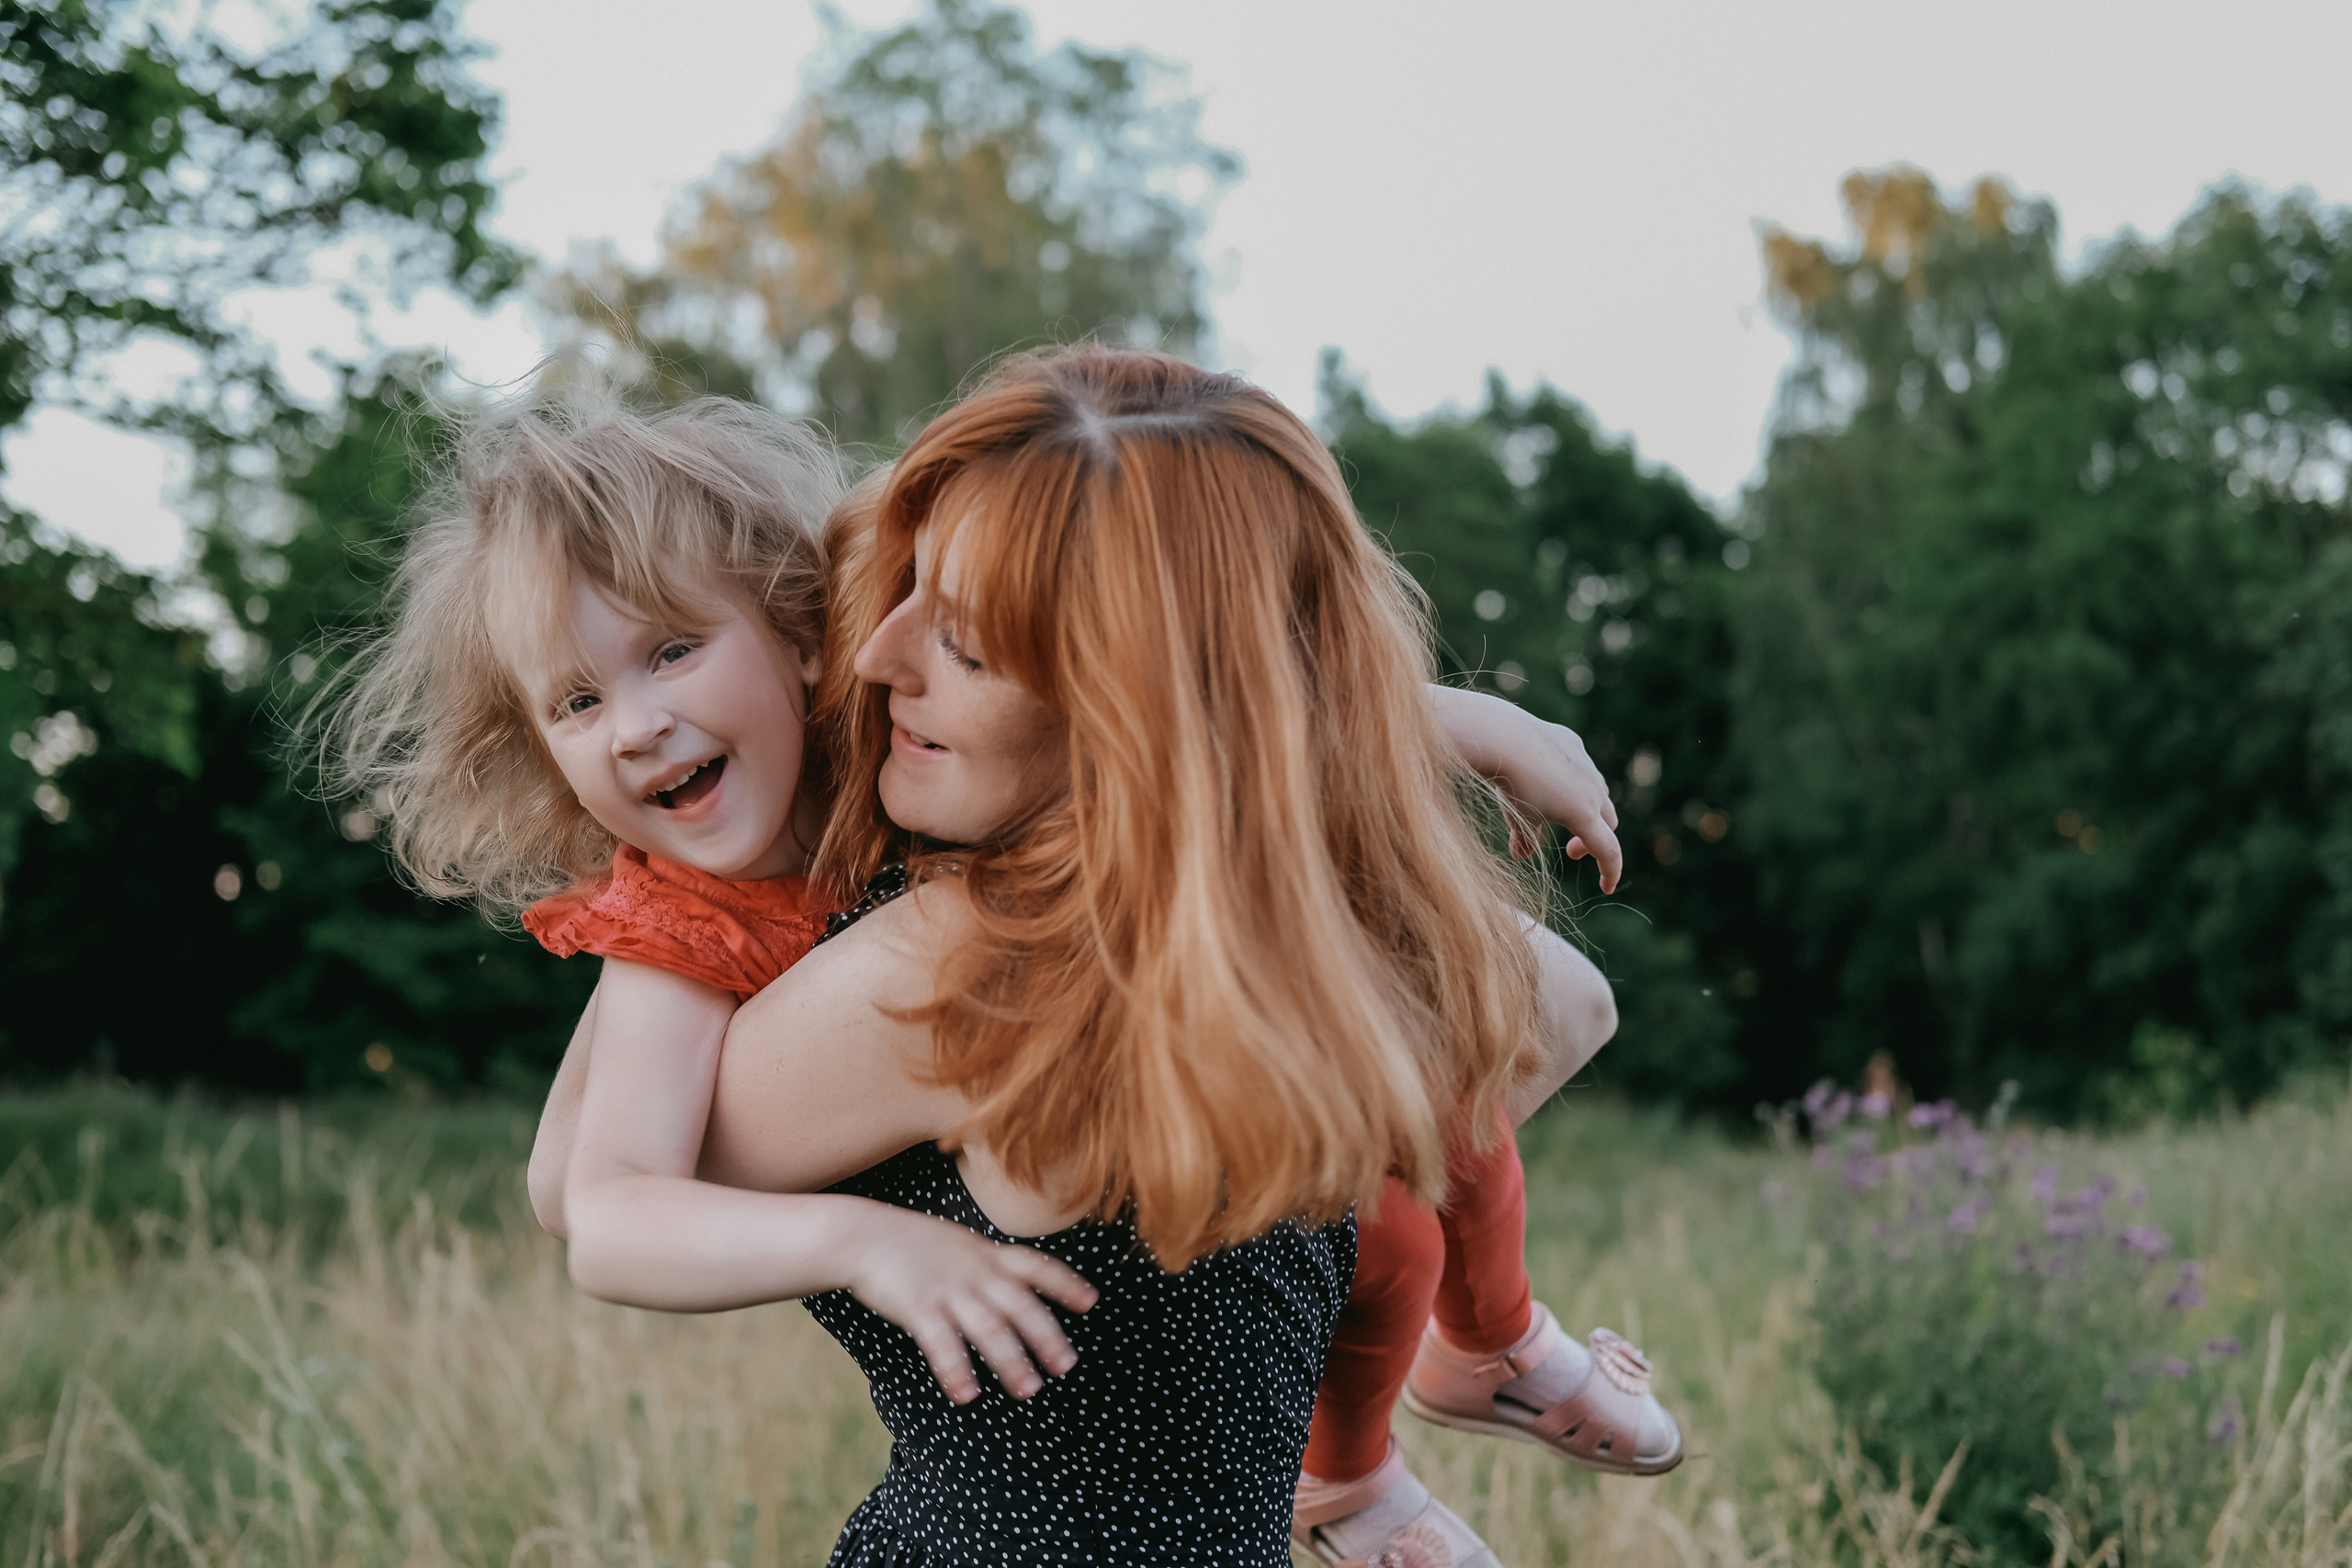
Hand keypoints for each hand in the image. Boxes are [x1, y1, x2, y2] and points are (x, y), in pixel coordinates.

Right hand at [847, 1205, 1099, 1402]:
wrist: (862, 1234)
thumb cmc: (911, 1244)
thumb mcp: (959, 1243)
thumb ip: (986, 1264)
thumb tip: (1014, 1288)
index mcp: (988, 1253)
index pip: (1036, 1265)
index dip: (1066, 1283)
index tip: (1091, 1302)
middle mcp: (975, 1270)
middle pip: (1020, 1305)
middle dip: (1046, 1336)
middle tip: (1066, 1366)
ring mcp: (948, 1288)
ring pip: (989, 1328)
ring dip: (1011, 1361)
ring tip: (1028, 1390)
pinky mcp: (919, 1307)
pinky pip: (943, 1344)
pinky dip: (957, 1370)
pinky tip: (967, 1395)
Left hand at [1430, 687, 1624, 892]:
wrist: (1503, 738)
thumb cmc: (1512, 786)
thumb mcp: (1518, 819)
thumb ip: (1524, 840)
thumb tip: (1522, 854)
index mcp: (1584, 815)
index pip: (1608, 851)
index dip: (1610, 872)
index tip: (1605, 887)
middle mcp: (1593, 789)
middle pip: (1608, 822)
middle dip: (1594, 840)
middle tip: (1570, 850)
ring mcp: (1585, 763)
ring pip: (1598, 792)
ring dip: (1587, 810)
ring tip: (1558, 814)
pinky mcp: (1572, 743)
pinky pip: (1580, 767)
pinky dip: (1572, 780)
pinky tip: (1545, 778)